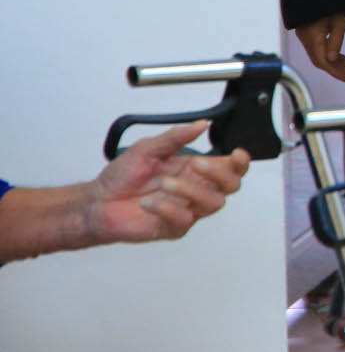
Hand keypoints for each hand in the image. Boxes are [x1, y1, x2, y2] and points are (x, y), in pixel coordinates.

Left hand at [87, 121, 250, 244]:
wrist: (96, 202)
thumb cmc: (121, 177)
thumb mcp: (147, 148)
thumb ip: (175, 137)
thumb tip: (202, 124)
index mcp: (195, 169)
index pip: (230, 167)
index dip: (240, 162)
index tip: (236, 154)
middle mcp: (196, 190)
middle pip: (231, 186)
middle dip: (220, 174)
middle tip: (197, 165)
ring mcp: (187, 210)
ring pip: (213, 203)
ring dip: (191, 190)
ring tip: (164, 183)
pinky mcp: (173, 228)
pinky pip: (184, 219)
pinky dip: (167, 208)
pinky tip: (149, 203)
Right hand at [297, 13, 344, 80]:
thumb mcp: (340, 21)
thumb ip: (335, 41)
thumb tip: (332, 60)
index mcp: (312, 35)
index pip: (322, 60)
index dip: (334, 71)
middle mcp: (304, 36)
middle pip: (318, 58)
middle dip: (335, 67)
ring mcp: (303, 33)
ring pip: (316, 53)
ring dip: (332, 60)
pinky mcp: (305, 30)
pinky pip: (314, 46)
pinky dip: (326, 52)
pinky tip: (339, 55)